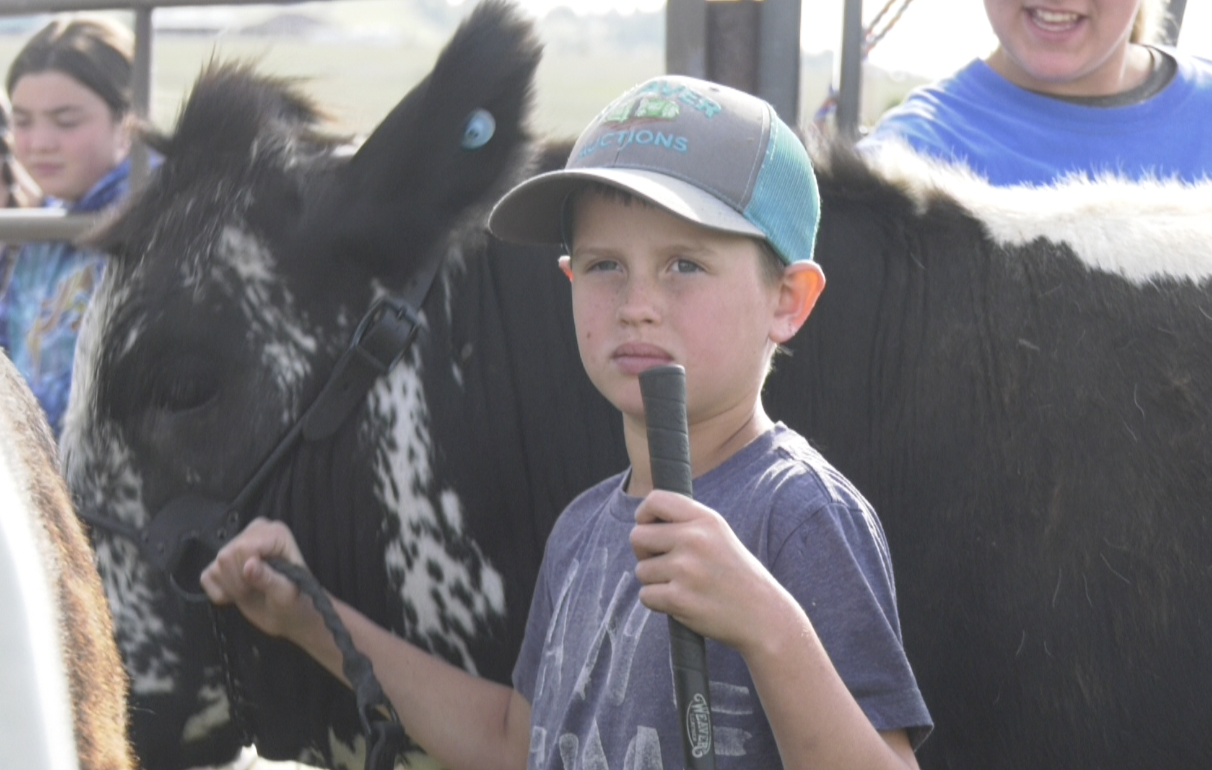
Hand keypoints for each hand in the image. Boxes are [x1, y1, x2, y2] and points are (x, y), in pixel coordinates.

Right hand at [200, 517, 313, 640]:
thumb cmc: (295, 602)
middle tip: (258, 590)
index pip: (243, 547)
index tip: (264, 584)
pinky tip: (239, 593)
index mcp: (274, 532)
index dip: (248, 572)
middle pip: (226, 556)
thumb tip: (249, 565)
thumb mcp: (287, 594)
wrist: (289, 615)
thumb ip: (269, 578)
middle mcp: (254, 532)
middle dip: (240, 582)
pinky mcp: (221, 563)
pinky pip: (206, 577)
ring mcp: (235, 545)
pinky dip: (221, 593)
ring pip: (215, 567)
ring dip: (232, 588)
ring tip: (252, 591)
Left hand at [630, 491, 791, 653]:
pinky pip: (646, 596)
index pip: (655, 500)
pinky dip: (658, 602)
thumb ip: (686, 523)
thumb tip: (642, 520)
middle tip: (665, 564)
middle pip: (637, 536)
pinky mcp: (679, 599)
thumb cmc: (735, 575)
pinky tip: (683, 603)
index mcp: (706, 519)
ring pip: (641, 570)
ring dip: (655, 581)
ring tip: (684, 586)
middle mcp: (694, 539)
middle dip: (644, 552)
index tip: (648, 527)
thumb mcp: (719, 536)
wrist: (763, 616)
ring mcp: (686, 569)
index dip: (643, 514)